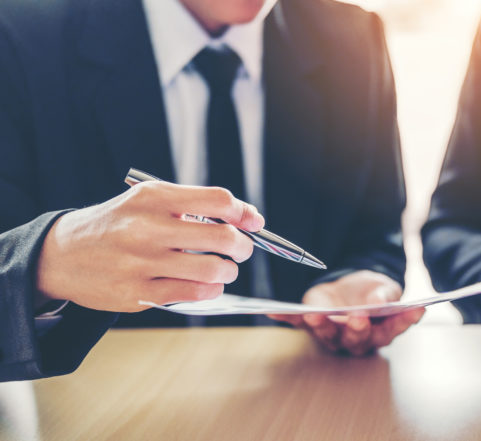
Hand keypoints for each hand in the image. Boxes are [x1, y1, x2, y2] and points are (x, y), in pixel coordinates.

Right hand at [36, 181, 263, 311]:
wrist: (63, 254)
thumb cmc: (118, 224)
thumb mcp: (150, 200)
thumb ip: (196, 205)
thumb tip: (250, 216)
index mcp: (154, 198)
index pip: (218, 200)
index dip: (244, 212)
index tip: (252, 222)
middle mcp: (148, 228)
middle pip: (223, 237)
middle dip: (244, 246)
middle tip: (242, 250)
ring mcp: (142, 263)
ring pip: (212, 269)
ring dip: (229, 271)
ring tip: (224, 268)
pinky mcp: (138, 293)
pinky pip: (194, 294)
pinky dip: (211, 289)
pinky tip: (208, 284)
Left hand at [270, 270, 423, 355]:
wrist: (351, 288)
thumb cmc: (371, 292)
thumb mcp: (383, 287)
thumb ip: (386, 294)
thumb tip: (382, 299)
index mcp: (381, 329)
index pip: (394, 328)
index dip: (404, 322)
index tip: (415, 310)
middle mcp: (357, 338)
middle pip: (359, 339)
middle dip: (358, 329)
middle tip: (359, 317)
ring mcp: (334, 333)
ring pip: (329, 335)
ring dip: (322, 327)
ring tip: (317, 316)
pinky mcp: (313, 323)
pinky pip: (298, 323)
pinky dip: (286, 318)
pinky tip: (274, 312)